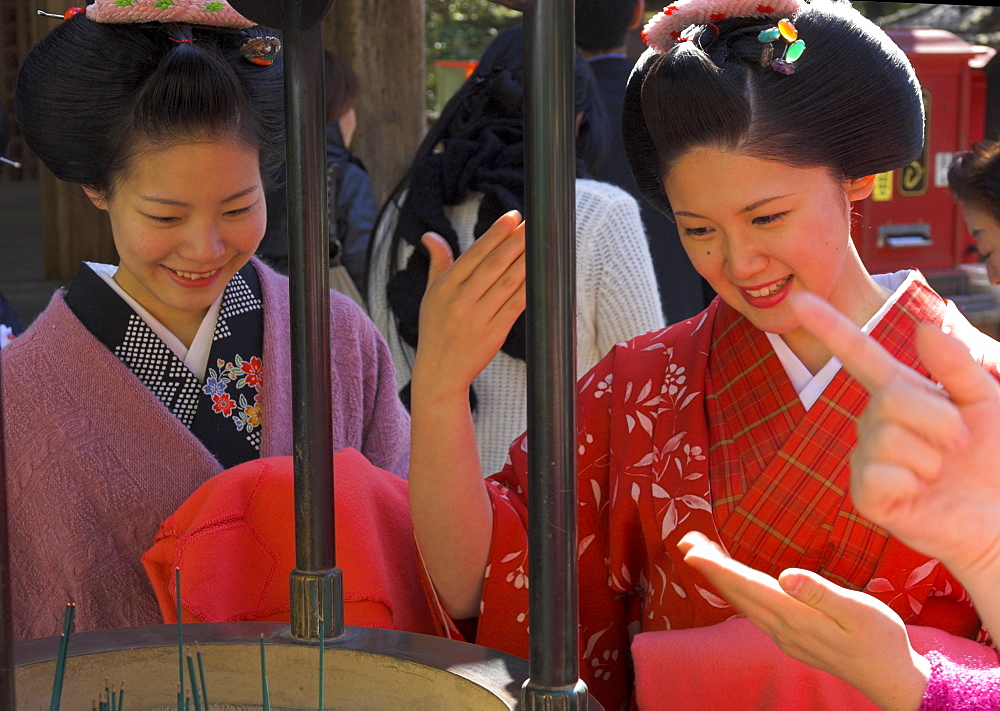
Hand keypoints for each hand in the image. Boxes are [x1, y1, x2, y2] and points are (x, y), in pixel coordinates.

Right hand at [410, 211, 525, 398]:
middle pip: (493, 265)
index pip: (474, 253)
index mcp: (445, 286)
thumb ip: (437, 263)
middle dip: (516, 242)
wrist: (439, 372)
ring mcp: (477, 317)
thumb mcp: (430, 295)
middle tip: (535, 224)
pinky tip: (541, 275)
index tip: (513, 217)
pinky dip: (529, 289)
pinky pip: (515, 306)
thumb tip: (430, 235)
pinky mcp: (493, 334)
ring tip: (542, 243)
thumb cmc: (436, 330)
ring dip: (527, 261)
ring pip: (508, 283)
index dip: (496, 234)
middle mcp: (460, 300)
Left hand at [679, 531, 929, 710]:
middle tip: (686, 540)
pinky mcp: (791, 638)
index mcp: (796, 616)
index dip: (718, 567)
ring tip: (701, 555)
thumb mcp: (858, 611)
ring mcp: (784, 636)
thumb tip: (785, 575)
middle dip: (710, 567)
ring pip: (743, 602)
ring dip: (721, 578)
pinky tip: (733, 583)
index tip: (691, 550)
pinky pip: (754, 610)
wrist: (892, 679)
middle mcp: (783, 628)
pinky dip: (738, 591)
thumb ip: (820, 593)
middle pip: (738, 593)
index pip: (748, 586)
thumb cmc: (881, 640)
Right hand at [789, 292, 999, 583]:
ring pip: (888, 438)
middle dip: (938, 419)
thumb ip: (956, 366)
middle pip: (890, 398)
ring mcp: (866, 459)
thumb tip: (923, 327)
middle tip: (958, 444)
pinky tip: (920, 495)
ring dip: (931, 458)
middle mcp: (875, 422)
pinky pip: (879, 476)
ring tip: (940, 474)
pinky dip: (911, 485)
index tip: (801, 297)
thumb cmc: (993, 461)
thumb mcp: (987, 404)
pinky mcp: (865, 496)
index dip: (830, 326)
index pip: (859, 355)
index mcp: (900, 394)